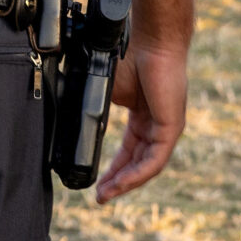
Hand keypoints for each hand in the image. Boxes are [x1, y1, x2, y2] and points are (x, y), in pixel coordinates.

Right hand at [96, 39, 187, 202]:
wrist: (150, 43)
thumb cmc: (131, 59)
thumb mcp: (106, 91)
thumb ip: (93, 109)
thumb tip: (69, 118)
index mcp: (143, 118)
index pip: (128, 151)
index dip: (113, 168)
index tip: (97, 182)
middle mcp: (156, 126)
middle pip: (137, 163)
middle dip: (117, 182)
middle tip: (100, 196)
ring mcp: (166, 129)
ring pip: (146, 166)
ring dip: (126, 183)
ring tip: (106, 194)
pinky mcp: (171, 128)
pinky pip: (154, 160)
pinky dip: (138, 174)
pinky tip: (122, 183)